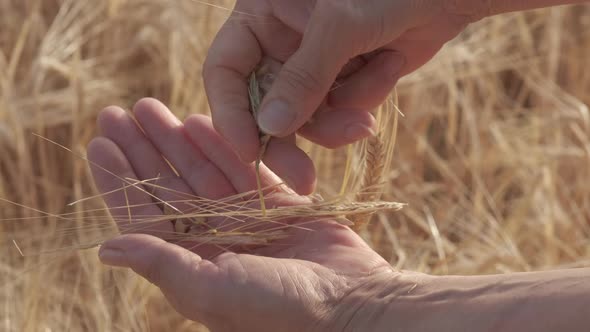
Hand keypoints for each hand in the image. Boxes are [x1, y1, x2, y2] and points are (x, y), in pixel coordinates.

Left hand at [87, 98, 402, 331]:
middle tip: (119, 113)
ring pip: (200, 171)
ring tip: (151, 108)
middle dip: (142, 150)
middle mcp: (213, 239)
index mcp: (191, 263)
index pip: (144, 215)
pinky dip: (221, 146)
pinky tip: (199, 121)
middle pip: (167, 186)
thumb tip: (104, 247)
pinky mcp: (278, 205)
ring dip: (175, 140)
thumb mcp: (209, 289)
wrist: (349, 305)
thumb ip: (161, 263)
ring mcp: (245, 219)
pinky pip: (243, 169)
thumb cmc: (277, 309)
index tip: (99, 144)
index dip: (119, 180)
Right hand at [203, 0, 484, 193]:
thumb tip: (270, 128)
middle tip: (304, 180)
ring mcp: (313, 65)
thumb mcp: (340, 25)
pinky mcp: (344, 80)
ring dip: (338, 122)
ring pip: (306, 117)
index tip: (248, 152)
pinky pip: (341, 111)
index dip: (231, 114)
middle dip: (288, 143)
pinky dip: (366, 97)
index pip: (225, 70)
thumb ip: (305, 75)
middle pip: (263, 106)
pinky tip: (390, 63)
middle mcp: (280, 43)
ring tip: (367, 118)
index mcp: (261, 15)